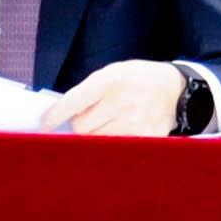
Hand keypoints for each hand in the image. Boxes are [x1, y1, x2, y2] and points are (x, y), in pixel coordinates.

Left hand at [44, 60, 185, 135]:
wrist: (176, 89)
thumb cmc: (138, 79)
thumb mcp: (112, 73)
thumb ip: (88, 91)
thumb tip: (60, 114)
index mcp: (110, 81)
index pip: (73, 103)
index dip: (54, 116)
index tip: (44, 125)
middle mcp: (122, 102)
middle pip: (81, 127)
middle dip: (79, 125)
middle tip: (88, 118)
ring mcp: (135, 122)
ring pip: (96, 141)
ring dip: (95, 135)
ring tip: (107, 123)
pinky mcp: (145, 138)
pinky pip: (115, 148)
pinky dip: (111, 143)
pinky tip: (119, 131)